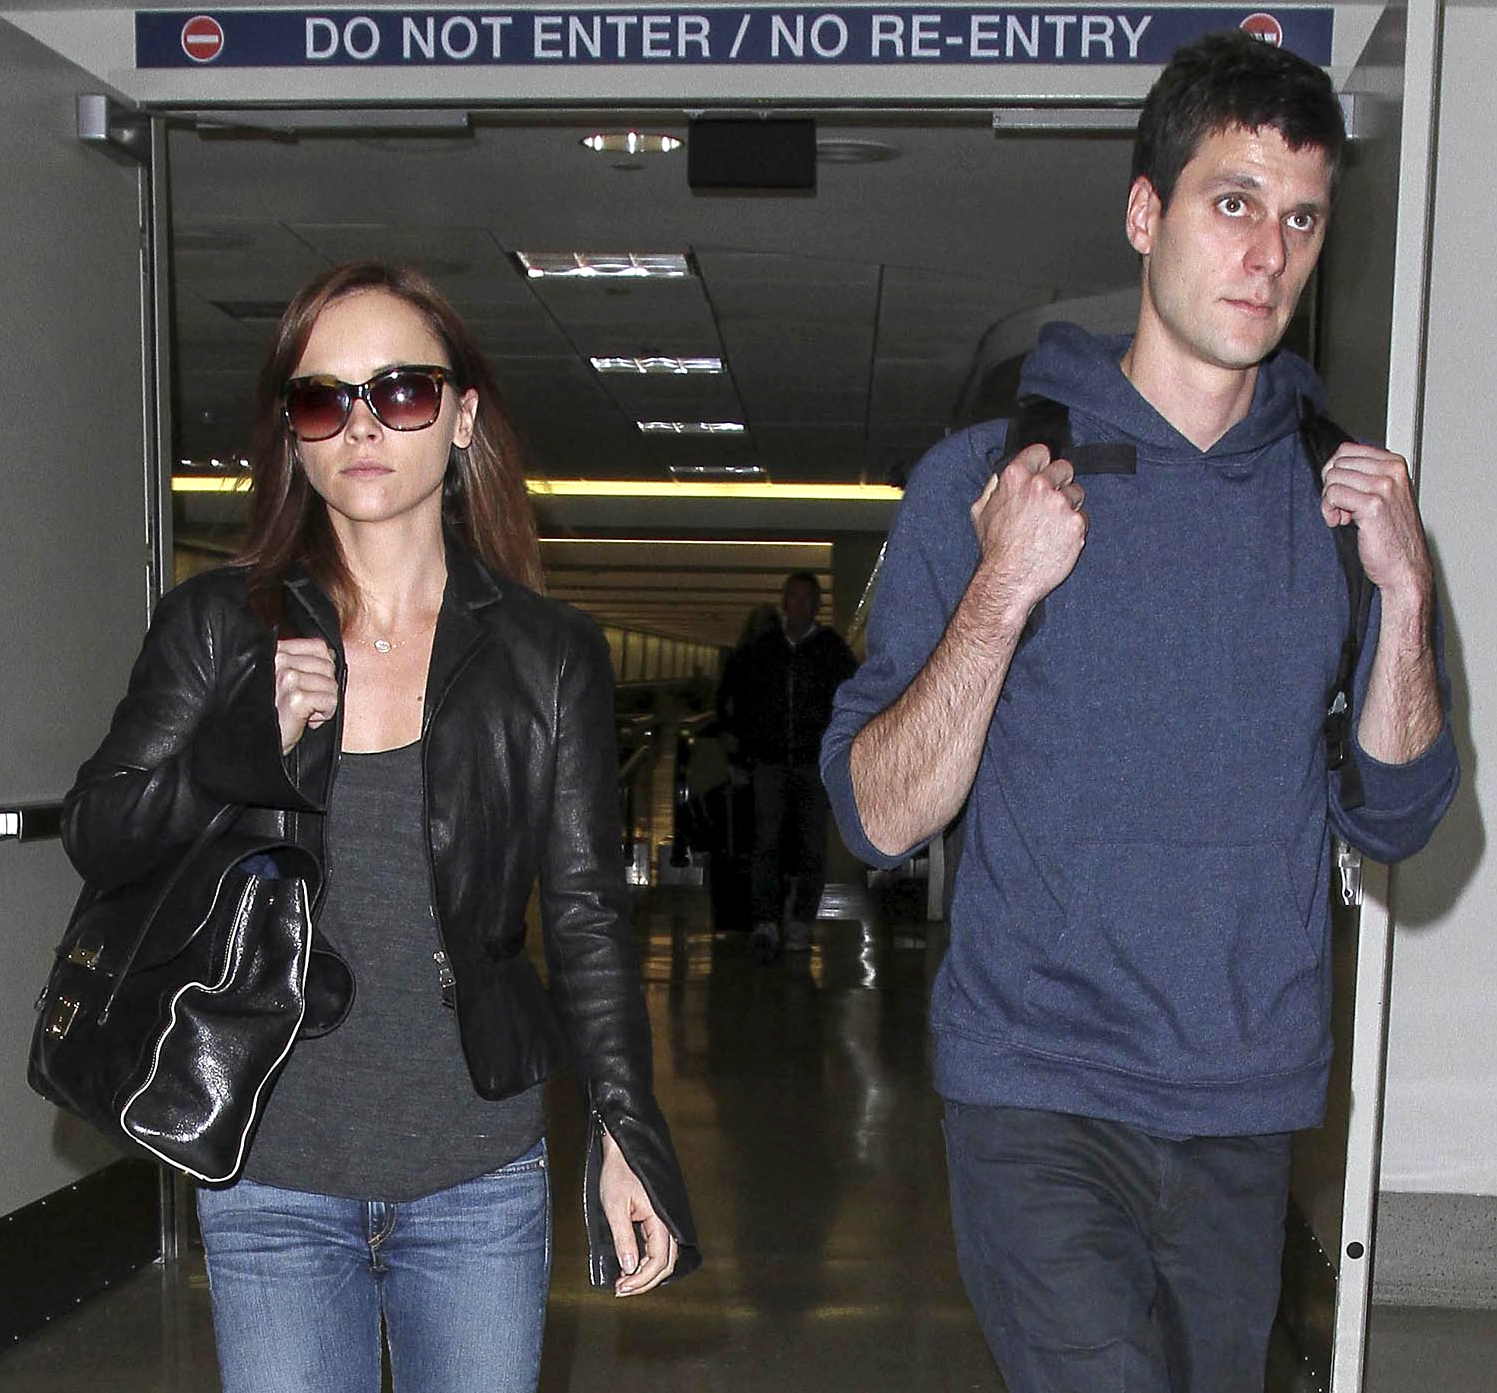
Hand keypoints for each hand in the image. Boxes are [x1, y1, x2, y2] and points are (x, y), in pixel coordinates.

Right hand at [274, 638, 337, 753]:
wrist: (256, 743)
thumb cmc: (271, 713)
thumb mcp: (281, 679)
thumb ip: (301, 662)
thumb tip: (332, 654)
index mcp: (275, 651)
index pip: (319, 646)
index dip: (324, 666)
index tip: (311, 684)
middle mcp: (279, 661)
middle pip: (328, 665)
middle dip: (324, 687)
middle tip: (306, 702)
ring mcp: (287, 678)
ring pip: (331, 684)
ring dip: (324, 703)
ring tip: (305, 711)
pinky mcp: (296, 698)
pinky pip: (331, 700)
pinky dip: (326, 714)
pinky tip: (308, 720)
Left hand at [600, 1129, 677, 1295]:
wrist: (623, 1148)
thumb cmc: (619, 1171)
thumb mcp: (615, 1206)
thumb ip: (623, 1238)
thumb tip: (628, 1268)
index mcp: (660, 1217)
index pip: (658, 1260)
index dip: (641, 1279)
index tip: (622, 1286)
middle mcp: (667, 1220)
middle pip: (665, 1262)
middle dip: (644, 1281)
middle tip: (622, 1289)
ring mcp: (665, 1218)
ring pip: (664, 1255)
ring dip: (647, 1273)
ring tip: (626, 1282)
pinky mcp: (658, 1216)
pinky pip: (659, 1245)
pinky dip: (648, 1260)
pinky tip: (634, 1265)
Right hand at [969, 443, 1088, 615]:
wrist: (1009, 577)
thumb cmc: (995, 548)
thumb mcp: (981, 511)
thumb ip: (994, 488)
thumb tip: (1001, 476)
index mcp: (1015, 477)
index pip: (1041, 451)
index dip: (1042, 463)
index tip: (1043, 472)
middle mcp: (1040, 486)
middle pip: (1064, 468)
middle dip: (1059, 483)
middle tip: (1049, 503)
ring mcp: (1061, 504)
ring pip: (1077, 492)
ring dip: (1068, 506)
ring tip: (1052, 526)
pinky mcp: (1077, 523)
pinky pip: (1083, 518)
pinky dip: (1074, 528)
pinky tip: (1058, 539)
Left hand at [1320, 443, 1433, 609]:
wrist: (1405, 567)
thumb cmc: (1392, 536)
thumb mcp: (1383, 496)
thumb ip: (1364, 477)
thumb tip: (1333, 466)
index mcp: (1395, 464)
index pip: (1347, 449)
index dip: (1334, 471)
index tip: (1340, 492)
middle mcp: (1392, 472)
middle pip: (1337, 463)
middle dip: (1330, 486)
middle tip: (1340, 508)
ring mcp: (1384, 487)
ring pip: (1332, 478)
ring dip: (1329, 501)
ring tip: (1342, 517)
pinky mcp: (1373, 505)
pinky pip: (1333, 495)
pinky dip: (1328, 511)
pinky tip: (1340, 523)